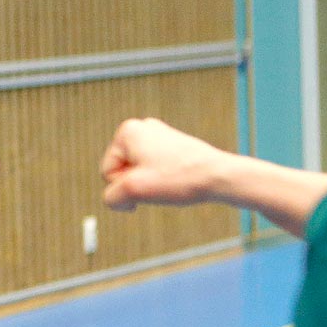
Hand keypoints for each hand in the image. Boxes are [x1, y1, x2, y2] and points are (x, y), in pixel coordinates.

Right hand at [100, 118, 225, 210]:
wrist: (219, 176)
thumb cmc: (180, 179)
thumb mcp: (134, 191)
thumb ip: (111, 197)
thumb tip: (118, 199)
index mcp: (127, 131)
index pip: (108, 173)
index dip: (125, 188)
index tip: (149, 186)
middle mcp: (141, 128)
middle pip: (122, 171)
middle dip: (137, 184)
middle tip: (160, 185)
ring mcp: (158, 135)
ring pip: (138, 172)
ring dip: (150, 184)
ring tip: (170, 182)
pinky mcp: (172, 145)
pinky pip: (154, 170)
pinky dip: (162, 180)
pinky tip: (177, 180)